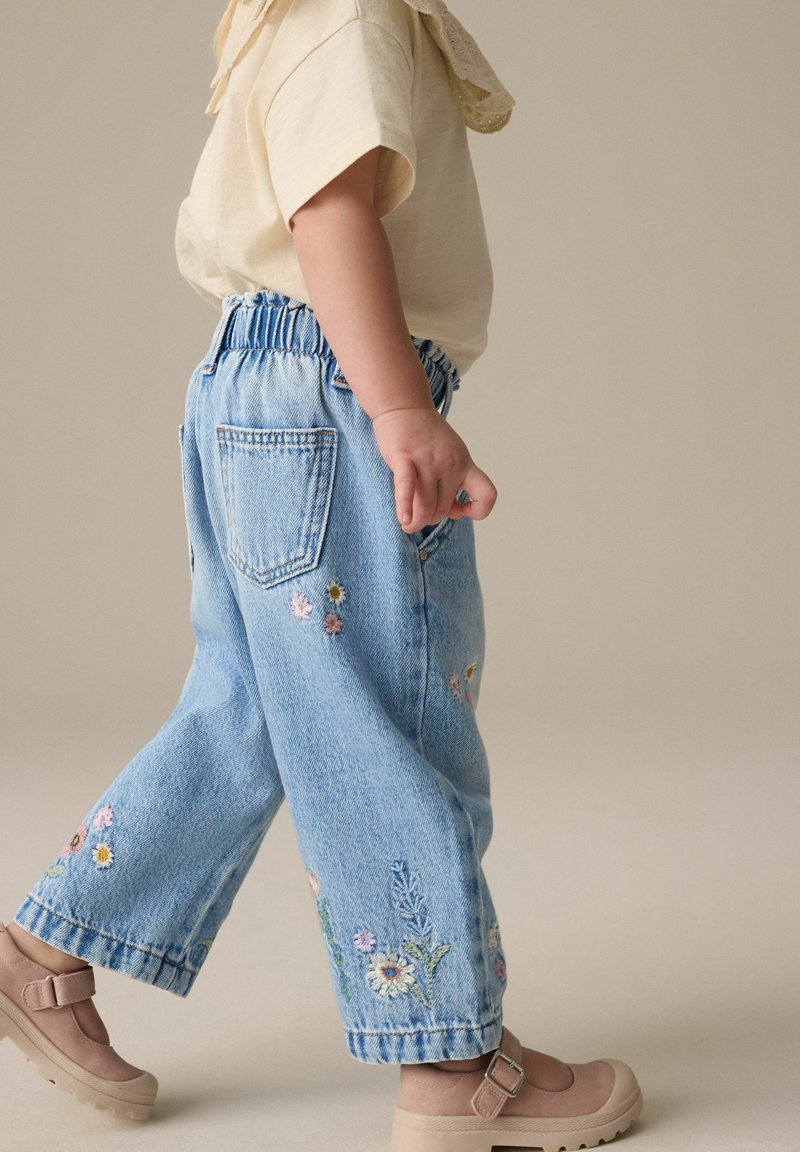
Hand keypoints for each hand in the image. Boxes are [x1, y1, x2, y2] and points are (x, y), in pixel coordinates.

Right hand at [370, 405, 497, 532]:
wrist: (404, 406)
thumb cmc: (425, 436)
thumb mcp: (450, 456)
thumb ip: (453, 483)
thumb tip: (454, 512)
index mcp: (465, 463)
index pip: (487, 494)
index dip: (479, 510)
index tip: (460, 510)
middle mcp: (451, 463)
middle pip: (443, 508)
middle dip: (431, 517)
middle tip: (420, 513)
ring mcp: (428, 460)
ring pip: (426, 506)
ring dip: (416, 521)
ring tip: (408, 523)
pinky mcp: (404, 457)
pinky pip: (407, 488)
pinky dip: (405, 508)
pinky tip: (403, 520)